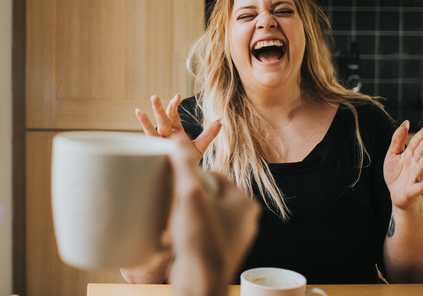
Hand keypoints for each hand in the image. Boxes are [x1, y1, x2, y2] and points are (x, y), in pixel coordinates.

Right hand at [136, 94, 221, 158]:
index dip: (174, 106)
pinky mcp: (157, 154)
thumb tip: (221, 120)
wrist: (186, 177)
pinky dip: (143, 139)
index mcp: (175, 131)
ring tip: (139, 112)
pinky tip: (135, 135)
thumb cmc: (189, 160)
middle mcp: (166, 135)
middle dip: (159, 109)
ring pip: (152, 132)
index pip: (173, 116)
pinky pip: (149, 145)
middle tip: (154, 97)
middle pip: (162, 121)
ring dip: (146, 122)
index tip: (177, 96)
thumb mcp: (200, 146)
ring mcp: (160, 144)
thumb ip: (209, 133)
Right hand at [169, 144, 260, 295]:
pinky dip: (191, 231)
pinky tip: (180, 236)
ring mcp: (234, 237)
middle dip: (190, 197)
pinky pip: (204, 231)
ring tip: (177, 220)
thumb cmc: (200, 240)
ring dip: (189, 213)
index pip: (215, 176)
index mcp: (245, 203)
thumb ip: (185, 165)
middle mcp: (245, 220)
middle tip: (176, 204)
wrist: (200, 282)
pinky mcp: (222, 251)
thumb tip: (177, 140)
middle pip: (210, 194)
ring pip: (206, 213)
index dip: (193, 178)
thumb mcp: (190, 194)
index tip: (180, 187)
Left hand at [384, 121, 422, 210]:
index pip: (416, 143)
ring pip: (422, 167)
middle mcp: (415, 165)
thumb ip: (398, 140)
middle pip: (421, 152)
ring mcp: (415, 177)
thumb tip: (406, 123)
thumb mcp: (392, 154)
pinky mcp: (412, 190)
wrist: (396, 194)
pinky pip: (418, 188)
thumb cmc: (396, 173)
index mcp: (410, 155)